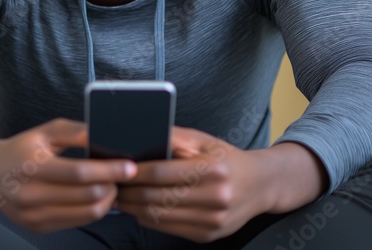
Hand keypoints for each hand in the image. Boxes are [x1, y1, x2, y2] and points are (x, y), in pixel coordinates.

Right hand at [0, 118, 136, 232]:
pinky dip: (92, 210)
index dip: (109, 171)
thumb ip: (74, 132)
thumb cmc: (20, 150)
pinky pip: (77, 221)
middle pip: (87, 196)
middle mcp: (30, 194)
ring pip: (86, 213)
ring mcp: (33, 214)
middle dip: (113, 186)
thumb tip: (103, 135)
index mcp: (32, 166)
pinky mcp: (38, 227)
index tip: (129, 167)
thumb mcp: (43, 133)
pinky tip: (95, 198)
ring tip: (111, 187)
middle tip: (122, 176)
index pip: (80, 173)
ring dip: (107, 201)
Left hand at [115, 127, 324, 242]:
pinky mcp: (208, 235)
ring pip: (159, 216)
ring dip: (132, 207)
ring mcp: (213, 221)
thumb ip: (172, 138)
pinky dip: (147, 218)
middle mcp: (216, 198)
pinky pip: (168, 228)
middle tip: (110, 182)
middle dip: (128, 191)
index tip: (116, 166)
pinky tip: (136, 207)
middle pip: (156, 197)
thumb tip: (137, 138)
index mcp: (214, 170)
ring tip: (118, 195)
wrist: (261, 185)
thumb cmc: (226, 157)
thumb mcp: (203, 140)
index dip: (134, 171)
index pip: (161, 173)